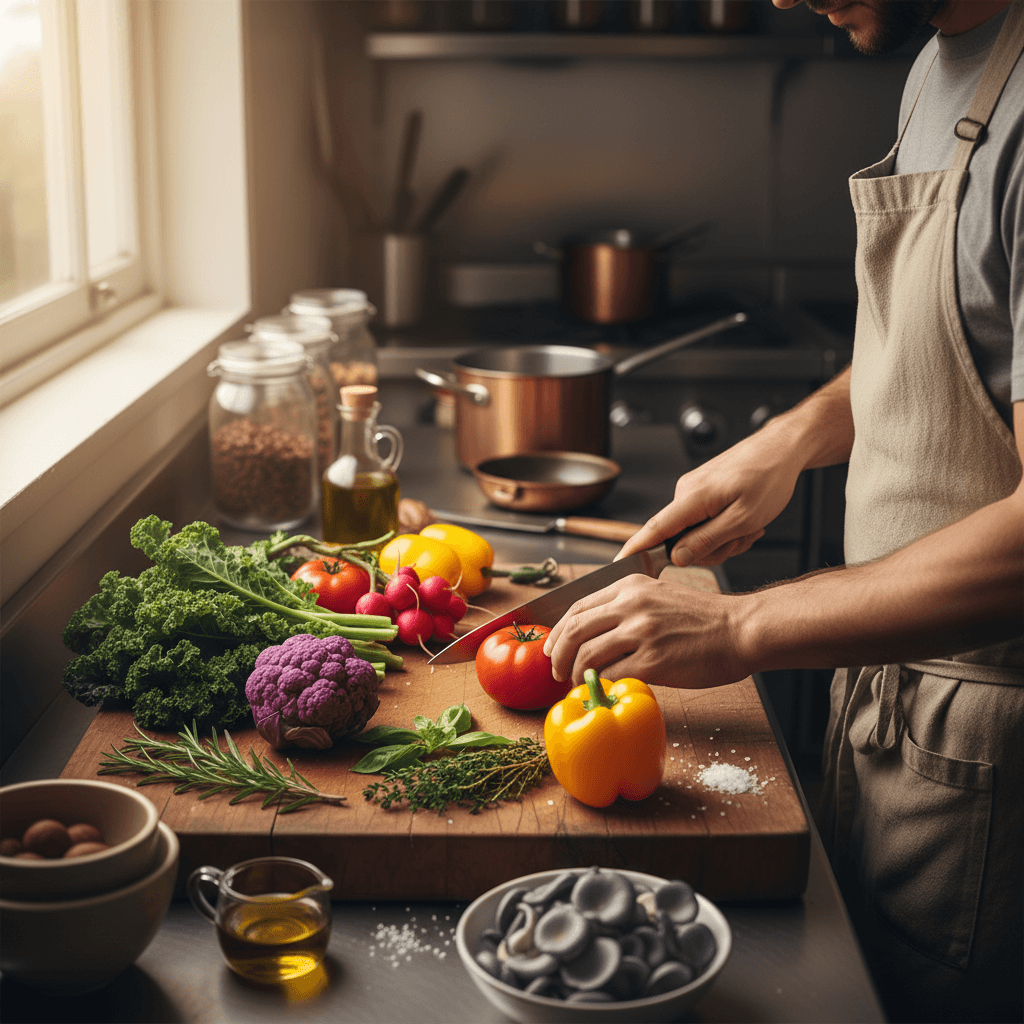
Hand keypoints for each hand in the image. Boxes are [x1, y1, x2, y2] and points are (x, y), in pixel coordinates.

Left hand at [543, 573, 749, 689]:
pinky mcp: (653, 660)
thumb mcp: (659, 596)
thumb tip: (595, 631)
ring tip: (576, 683)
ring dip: (575, 673)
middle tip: (556, 671)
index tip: (552, 648)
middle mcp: (632, 604)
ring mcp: (641, 632)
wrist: (741, 629)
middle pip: (575, 630)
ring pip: (587, 654)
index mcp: (630, 586)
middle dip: (558, 654)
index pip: (578, 607)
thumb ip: (627, 607)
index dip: (559, 631)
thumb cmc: (704, 619)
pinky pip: (611, 675)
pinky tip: (602, 689)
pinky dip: (600, 684)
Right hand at [616, 424, 804, 566]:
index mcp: (692, 497)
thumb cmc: (768, 478)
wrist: (781, 449)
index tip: (619, 566)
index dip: (635, 550)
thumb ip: (706, 541)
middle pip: (681, 540)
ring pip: (697, 533)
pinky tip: (746, 519)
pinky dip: (725, 527)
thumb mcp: (743, 519)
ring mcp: (693, 491)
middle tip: (743, 538)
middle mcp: (685, 492)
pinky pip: (705, 521)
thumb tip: (676, 558)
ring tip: (750, 526)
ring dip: (724, 538)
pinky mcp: (702, 492)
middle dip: (713, 548)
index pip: (654, 529)